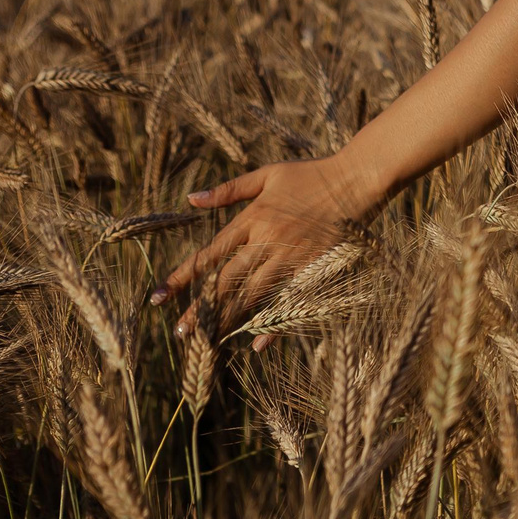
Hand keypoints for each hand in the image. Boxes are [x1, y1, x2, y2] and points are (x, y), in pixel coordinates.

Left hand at [151, 156, 380, 343]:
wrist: (357, 180)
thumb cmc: (312, 174)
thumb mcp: (268, 174)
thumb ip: (230, 189)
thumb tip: (191, 199)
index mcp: (253, 218)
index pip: (210, 253)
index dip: (184, 276)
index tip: (160, 296)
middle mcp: (267, 241)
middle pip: (226, 280)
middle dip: (201, 308)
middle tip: (180, 331)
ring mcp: (291, 258)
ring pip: (252, 295)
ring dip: (228, 318)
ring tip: (207, 341)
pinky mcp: (313, 269)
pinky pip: (288, 300)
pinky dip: (274, 324)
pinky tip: (257, 344)